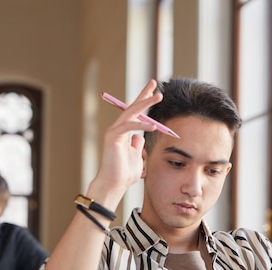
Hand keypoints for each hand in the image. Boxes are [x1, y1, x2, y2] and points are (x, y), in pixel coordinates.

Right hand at [90, 79, 162, 205]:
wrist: (114, 184)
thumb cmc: (125, 173)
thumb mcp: (137, 156)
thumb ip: (137, 145)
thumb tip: (139, 136)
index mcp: (124, 132)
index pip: (135, 113)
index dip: (144, 101)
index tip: (155, 91)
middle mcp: (118, 129)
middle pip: (132, 107)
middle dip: (144, 95)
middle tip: (155, 83)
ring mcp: (114, 131)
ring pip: (131, 113)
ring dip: (145, 103)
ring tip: (158, 96)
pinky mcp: (112, 137)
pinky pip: (129, 127)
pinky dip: (142, 126)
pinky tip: (154, 127)